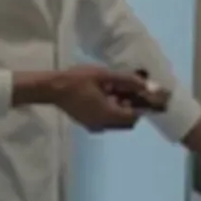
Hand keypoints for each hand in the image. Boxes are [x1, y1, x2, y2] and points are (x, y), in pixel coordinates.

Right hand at [50, 65, 164, 132]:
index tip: (149, 95)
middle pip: (128, 121)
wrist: (50, 88)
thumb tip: (150, 85)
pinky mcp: (86, 122)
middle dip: (133, 108)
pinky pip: (106, 120)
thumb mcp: (104, 75)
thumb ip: (128, 81)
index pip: (136, 115)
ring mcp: (93, 125)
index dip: (146, 106)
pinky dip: (111, 111)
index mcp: (109, 115)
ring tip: (116, 92)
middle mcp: (103, 124)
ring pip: (117, 122)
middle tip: (131, 92)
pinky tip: (104, 97)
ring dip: (122, 109)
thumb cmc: (77, 80)